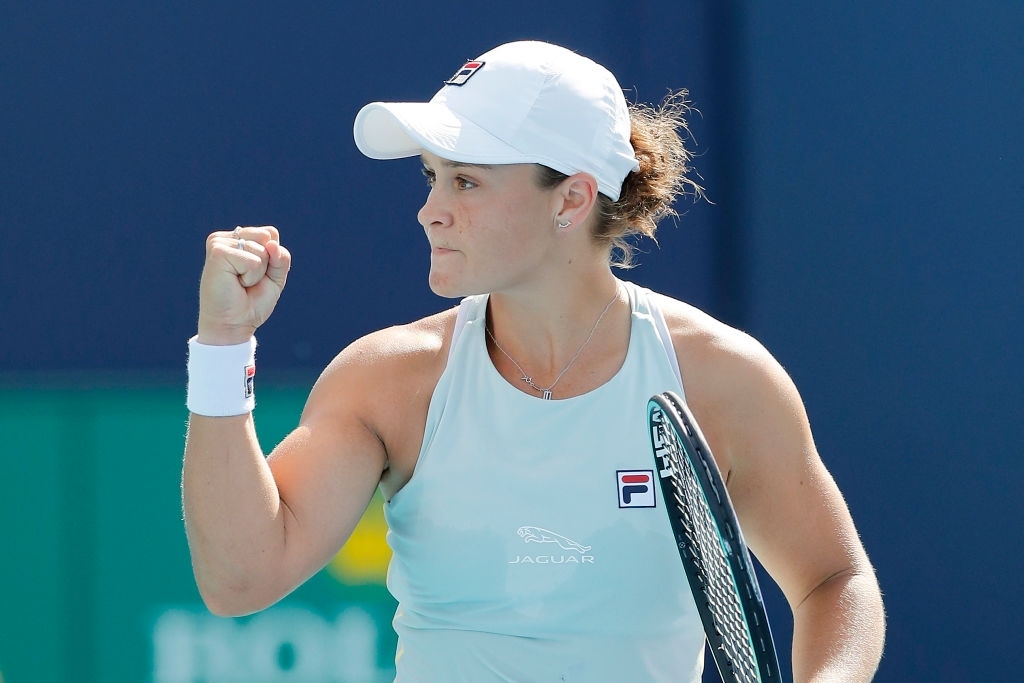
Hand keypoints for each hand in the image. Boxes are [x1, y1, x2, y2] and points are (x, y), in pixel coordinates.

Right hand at [197, 225, 291, 344]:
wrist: (234, 324)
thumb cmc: (252, 302)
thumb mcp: (275, 277)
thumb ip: (280, 258)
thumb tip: (271, 244)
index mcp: (238, 238)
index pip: (270, 233)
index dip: (273, 258)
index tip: (256, 275)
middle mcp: (227, 238)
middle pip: (268, 237)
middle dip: (267, 264)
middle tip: (247, 281)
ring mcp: (219, 243)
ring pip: (261, 250)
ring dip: (258, 273)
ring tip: (240, 283)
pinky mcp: (217, 252)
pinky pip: (253, 261)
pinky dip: (251, 277)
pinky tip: (235, 283)